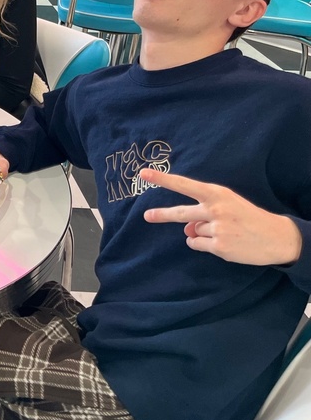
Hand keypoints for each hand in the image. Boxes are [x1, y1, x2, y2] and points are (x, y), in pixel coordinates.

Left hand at [141, 167, 301, 265]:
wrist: (276, 236)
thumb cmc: (246, 216)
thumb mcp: (226, 206)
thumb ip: (202, 212)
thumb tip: (185, 229)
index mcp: (216, 194)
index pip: (184, 185)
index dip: (163, 179)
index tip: (143, 174)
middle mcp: (215, 209)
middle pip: (180, 213)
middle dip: (161, 215)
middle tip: (147, 216)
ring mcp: (217, 229)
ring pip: (192, 231)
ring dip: (201, 232)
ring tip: (225, 231)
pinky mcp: (219, 246)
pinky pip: (197, 244)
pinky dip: (203, 244)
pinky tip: (222, 242)